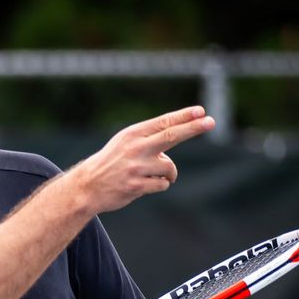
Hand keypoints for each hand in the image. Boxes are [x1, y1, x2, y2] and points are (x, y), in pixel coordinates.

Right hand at [68, 106, 214, 213]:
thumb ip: (150, 138)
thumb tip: (180, 135)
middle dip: (193, 128)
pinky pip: (162, 185)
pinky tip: (142, 185)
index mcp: (132, 135)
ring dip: (168, 174)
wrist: (87, 186)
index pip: (163, 123)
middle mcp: (135, 148)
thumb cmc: (111, 162)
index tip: (201, 111)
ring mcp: (135, 167)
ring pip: (170, 168)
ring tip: (152, 175)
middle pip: (171, 136)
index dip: (184, 117)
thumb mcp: (125, 142)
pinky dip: (158, 185)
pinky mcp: (136, 186)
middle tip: (211, 121)